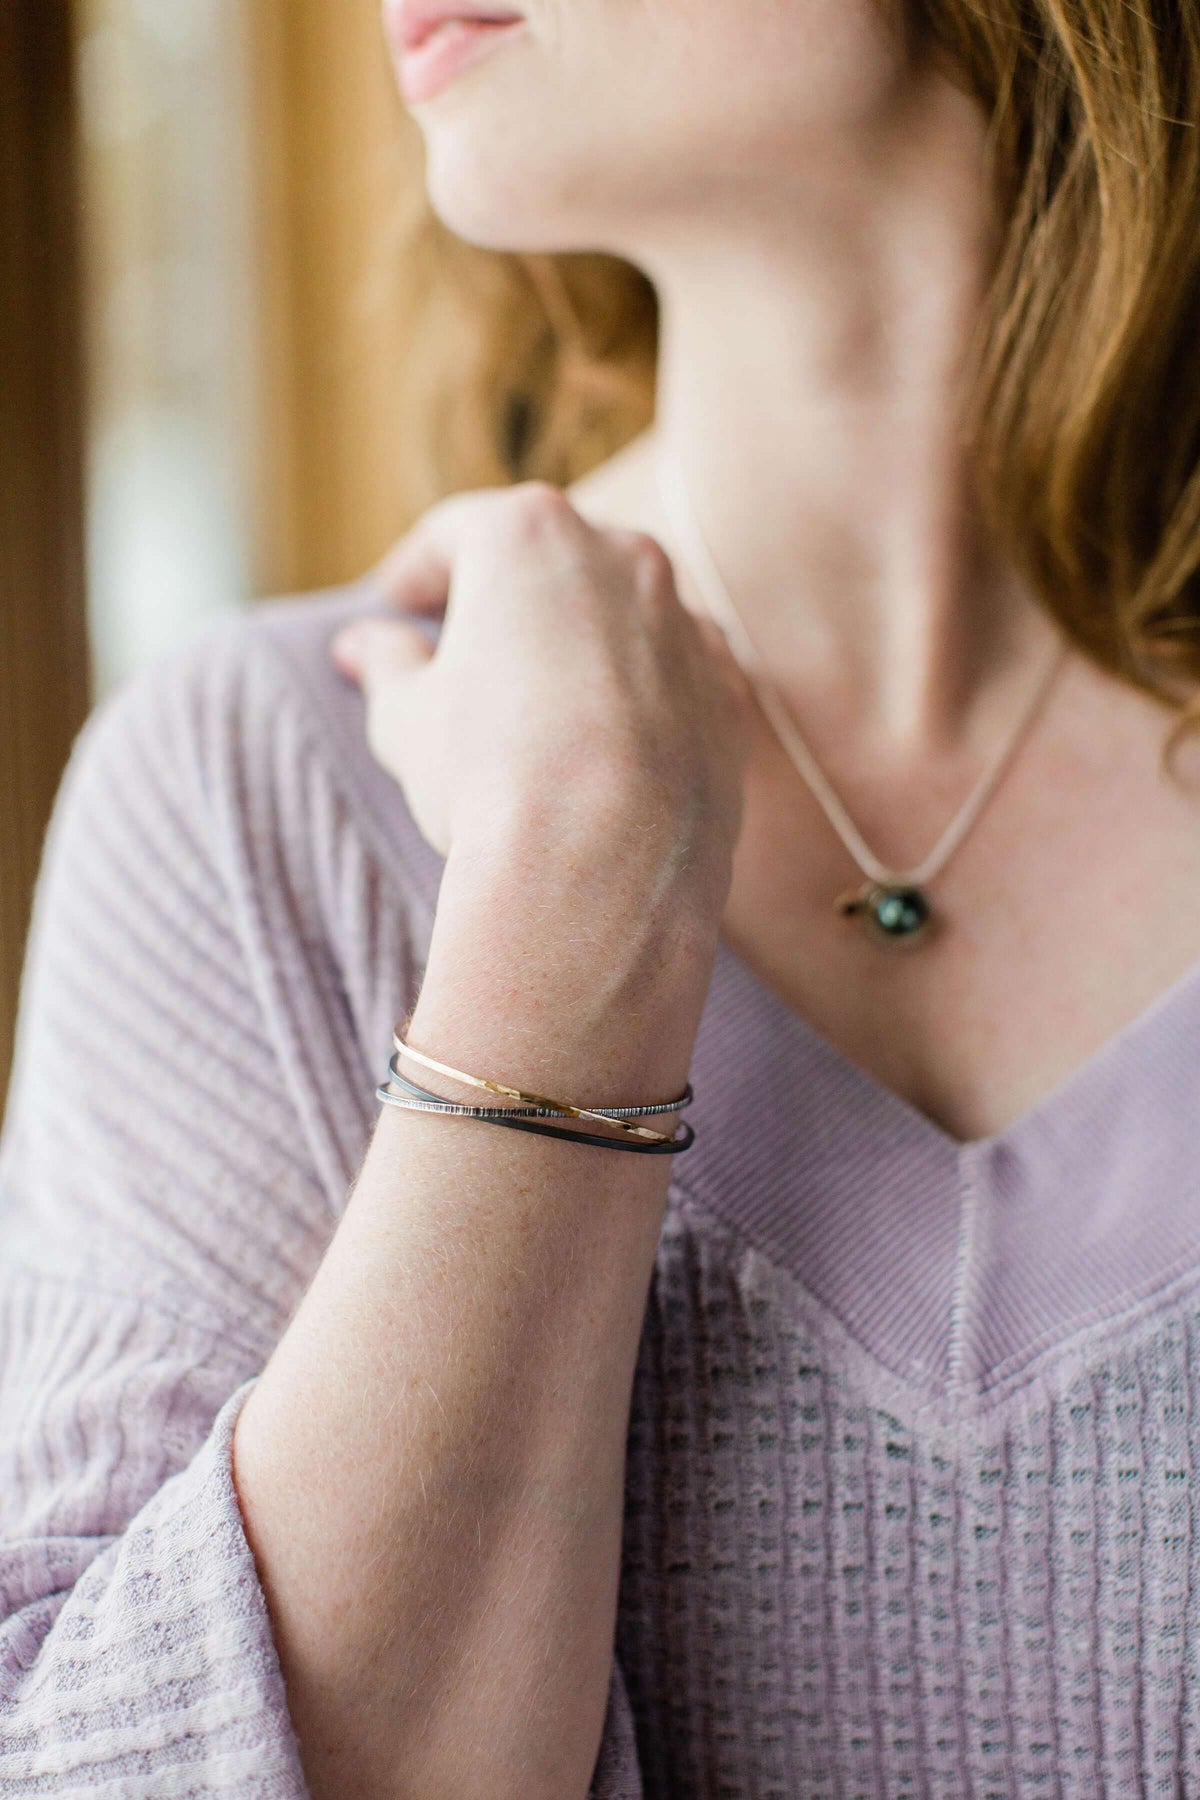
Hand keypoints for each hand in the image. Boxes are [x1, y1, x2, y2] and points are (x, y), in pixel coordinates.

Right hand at [330, 480, 752, 917]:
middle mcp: (624, 554)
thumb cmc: (486, 777)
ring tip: (540, 708)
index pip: (455, 534)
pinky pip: (676, 678)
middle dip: (507, 599)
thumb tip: (363, 646)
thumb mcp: (408, 718)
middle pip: (550, 561)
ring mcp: (689, 621)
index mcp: (529, 534)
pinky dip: (644, 698)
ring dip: (583, 645)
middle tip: (465, 649)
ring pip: (624, 615)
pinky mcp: (731, 692)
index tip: (396, 605)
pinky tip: (609, 751)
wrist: (604, 869)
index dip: (416, 572)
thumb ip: (388, 665)